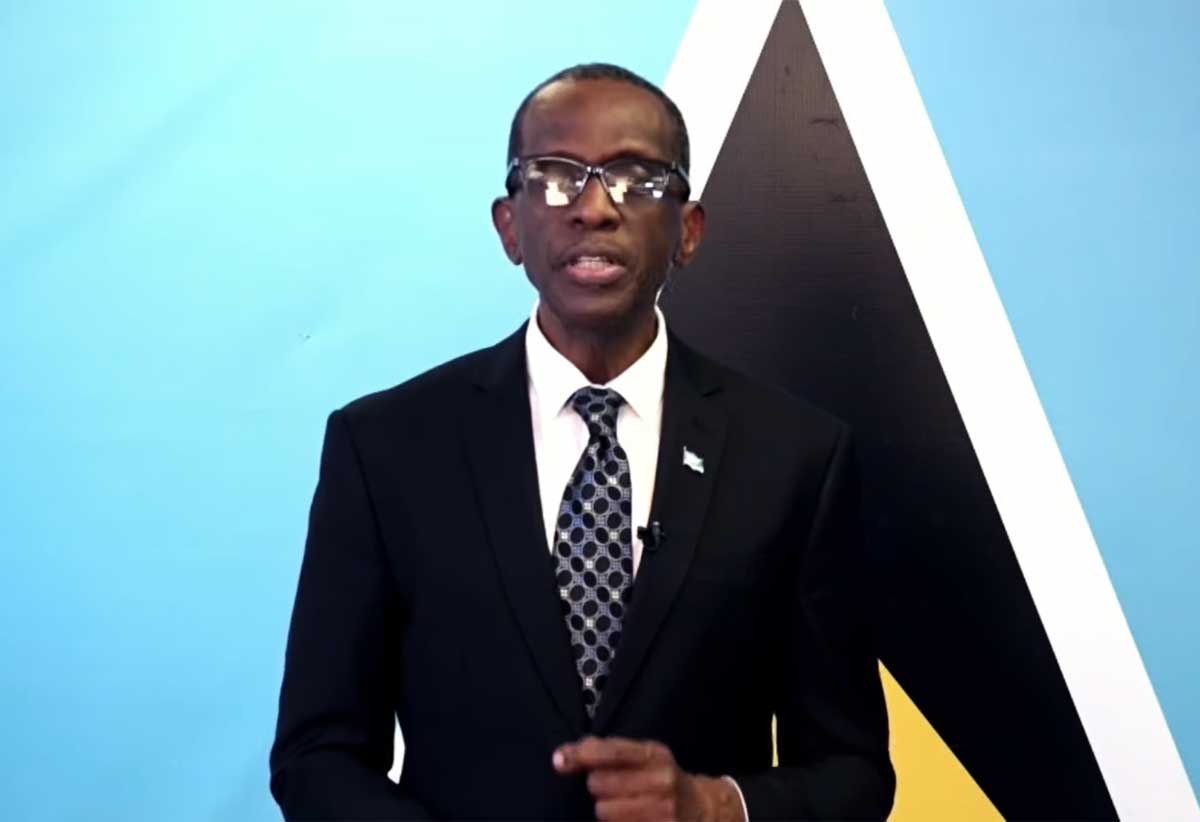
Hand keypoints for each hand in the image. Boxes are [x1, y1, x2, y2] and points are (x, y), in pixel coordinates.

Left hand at [552, 736, 745, 821]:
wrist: (700, 809)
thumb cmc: (659, 778)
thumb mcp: (641, 755)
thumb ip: (602, 750)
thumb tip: (560, 757)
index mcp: (655, 755)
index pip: (611, 752)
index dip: (581, 755)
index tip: (560, 761)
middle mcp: (662, 781)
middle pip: (599, 784)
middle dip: (598, 787)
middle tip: (613, 789)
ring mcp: (663, 811)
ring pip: (604, 811)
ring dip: (606, 810)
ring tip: (622, 806)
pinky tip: (628, 819)